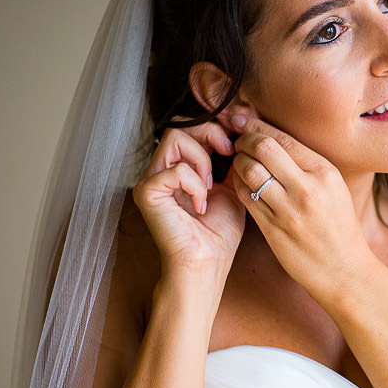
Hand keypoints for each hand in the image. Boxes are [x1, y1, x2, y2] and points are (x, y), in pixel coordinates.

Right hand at [132, 121, 245, 280]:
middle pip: (180, 125)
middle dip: (210, 134)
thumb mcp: (233, 188)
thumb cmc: (218, 232)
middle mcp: (161, 169)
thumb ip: (231, 162)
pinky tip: (201, 205)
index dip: (215, 128)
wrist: (208, 262)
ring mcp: (151, 179)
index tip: (236, 143)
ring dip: (202, 158)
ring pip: (175, 137)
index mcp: (179, 167)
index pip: (189, 127)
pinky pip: (175, 169)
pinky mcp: (147, 192)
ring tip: (211, 185)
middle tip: (228, 153)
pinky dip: (195, 184)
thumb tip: (240, 134)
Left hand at [228, 117, 373, 303]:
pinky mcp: (274, 228)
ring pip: (249, 170)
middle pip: (263, 148)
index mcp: (326, 173)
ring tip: (239, 163)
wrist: (345, 270)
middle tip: (238, 142)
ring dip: (238, 162)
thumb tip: (274, 139)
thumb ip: (307, 165)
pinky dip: (239, 184)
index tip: (245, 124)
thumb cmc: (339, 228)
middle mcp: (308, 188)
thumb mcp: (334, 190)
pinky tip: (242, 184)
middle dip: (244, 140)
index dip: (257, 127)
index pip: (283, 138)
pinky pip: (246, 196)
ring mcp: (290, 209)